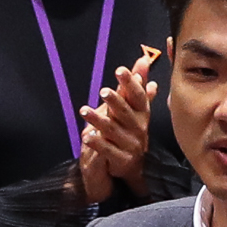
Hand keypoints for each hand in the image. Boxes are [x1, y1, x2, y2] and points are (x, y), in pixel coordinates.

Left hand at [81, 53, 159, 197]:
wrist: (133, 167)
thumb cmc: (132, 132)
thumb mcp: (135, 108)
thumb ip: (137, 84)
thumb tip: (143, 59)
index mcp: (142, 114)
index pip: (138, 96)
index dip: (131, 83)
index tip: (121, 70)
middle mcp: (139, 129)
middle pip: (126, 112)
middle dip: (116, 101)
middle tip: (103, 91)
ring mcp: (131, 145)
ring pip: (113, 130)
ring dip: (98, 120)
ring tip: (84, 110)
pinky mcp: (122, 160)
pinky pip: (107, 150)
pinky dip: (97, 143)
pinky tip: (86, 136)